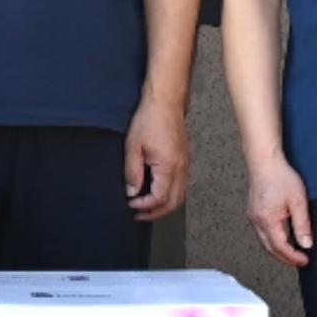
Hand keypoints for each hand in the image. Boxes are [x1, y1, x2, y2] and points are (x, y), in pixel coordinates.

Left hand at [123, 100, 188, 222]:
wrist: (166, 102)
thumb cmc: (150, 119)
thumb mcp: (133, 146)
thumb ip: (133, 172)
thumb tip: (132, 192)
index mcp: (169, 166)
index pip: (160, 198)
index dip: (145, 206)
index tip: (131, 204)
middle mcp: (181, 168)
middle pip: (174, 203)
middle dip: (156, 213)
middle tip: (139, 214)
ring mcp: (185, 165)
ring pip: (180, 196)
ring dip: (164, 206)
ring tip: (146, 207)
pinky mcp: (185, 161)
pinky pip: (181, 186)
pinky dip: (170, 195)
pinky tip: (157, 193)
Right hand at [244, 152, 313, 265]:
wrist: (265, 161)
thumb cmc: (280, 176)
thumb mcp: (298, 202)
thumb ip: (302, 225)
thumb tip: (306, 244)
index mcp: (267, 220)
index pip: (281, 247)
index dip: (293, 257)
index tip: (305, 260)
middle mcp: (257, 221)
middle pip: (270, 248)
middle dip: (285, 257)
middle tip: (299, 260)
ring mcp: (253, 216)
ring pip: (265, 241)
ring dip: (278, 249)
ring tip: (293, 251)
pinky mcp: (254, 211)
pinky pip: (262, 232)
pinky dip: (273, 239)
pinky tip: (282, 236)